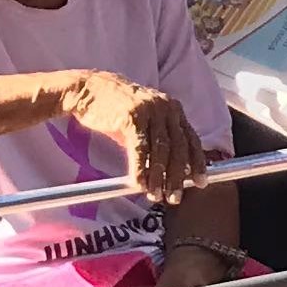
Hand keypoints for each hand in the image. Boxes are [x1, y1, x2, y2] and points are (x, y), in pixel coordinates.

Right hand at [63, 71, 205, 203]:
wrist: (87, 89)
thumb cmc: (116, 109)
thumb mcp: (144, 122)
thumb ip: (158, 141)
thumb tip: (171, 171)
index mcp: (173, 109)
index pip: (191, 139)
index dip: (198, 163)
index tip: (200, 183)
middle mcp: (166, 108)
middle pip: (178, 148)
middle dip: (177, 177)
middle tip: (175, 197)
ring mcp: (149, 111)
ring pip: (160, 151)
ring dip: (158, 177)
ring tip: (156, 196)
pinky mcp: (131, 116)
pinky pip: (139, 149)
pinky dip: (140, 169)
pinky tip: (138, 184)